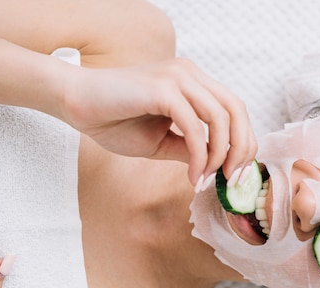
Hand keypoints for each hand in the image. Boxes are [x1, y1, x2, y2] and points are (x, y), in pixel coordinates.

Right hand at [60, 58, 257, 186]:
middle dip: (241, 150)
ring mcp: (177, 77)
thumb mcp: (163, 142)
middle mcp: (190, 74)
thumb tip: (217, 167)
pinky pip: (194, 126)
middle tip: (232, 181)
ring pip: (221, 117)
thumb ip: (191, 149)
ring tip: (207, 179)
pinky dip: (199, 155)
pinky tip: (192, 176)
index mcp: (193, 82)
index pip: (235, 110)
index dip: (243, 143)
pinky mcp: (162, 88)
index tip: (236, 175)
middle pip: (237, 111)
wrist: (76, 104)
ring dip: (220, 156)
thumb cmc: (114, 120)